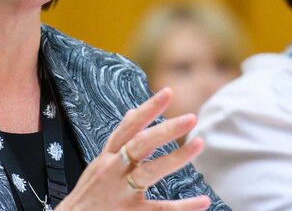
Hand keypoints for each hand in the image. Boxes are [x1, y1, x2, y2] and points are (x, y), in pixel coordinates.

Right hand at [56, 88, 209, 209]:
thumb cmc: (88, 194)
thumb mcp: (98, 163)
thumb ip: (118, 141)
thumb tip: (133, 113)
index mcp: (107, 157)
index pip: (129, 128)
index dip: (148, 109)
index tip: (167, 93)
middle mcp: (114, 170)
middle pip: (141, 144)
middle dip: (166, 130)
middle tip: (190, 118)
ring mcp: (123, 192)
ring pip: (151, 171)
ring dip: (177, 157)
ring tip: (199, 144)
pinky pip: (161, 208)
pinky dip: (184, 206)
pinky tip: (203, 201)